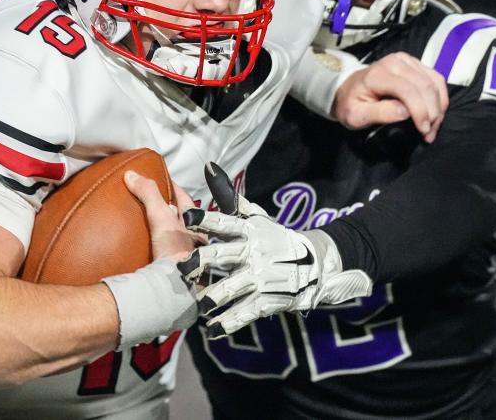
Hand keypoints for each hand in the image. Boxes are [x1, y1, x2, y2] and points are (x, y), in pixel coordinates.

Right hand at [123, 170, 198, 261]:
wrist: (173, 287)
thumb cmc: (175, 252)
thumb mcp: (161, 217)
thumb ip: (148, 194)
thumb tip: (132, 175)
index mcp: (196, 225)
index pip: (185, 199)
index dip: (174, 187)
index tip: (163, 179)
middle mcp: (194, 240)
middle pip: (181, 218)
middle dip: (170, 210)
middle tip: (155, 202)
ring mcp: (185, 256)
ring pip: (175, 236)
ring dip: (164, 230)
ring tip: (149, 224)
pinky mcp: (174, 270)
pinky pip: (164, 254)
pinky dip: (156, 249)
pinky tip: (146, 249)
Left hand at [178, 163, 372, 338]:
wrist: (313, 264)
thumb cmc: (274, 237)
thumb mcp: (255, 216)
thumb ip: (229, 197)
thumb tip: (208, 167)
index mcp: (249, 230)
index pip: (224, 222)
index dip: (205, 219)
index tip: (185, 215)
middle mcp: (254, 253)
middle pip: (224, 256)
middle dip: (202, 261)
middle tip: (182, 266)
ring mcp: (260, 278)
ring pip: (232, 287)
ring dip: (214, 296)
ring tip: (198, 303)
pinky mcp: (266, 300)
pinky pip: (245, 312)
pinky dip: (228, 322)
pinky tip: (212, 329)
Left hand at [332, 52, 447, 141]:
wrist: (348, 88)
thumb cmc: (351, 103)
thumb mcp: (356, 115)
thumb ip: (380, 113)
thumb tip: (405, 113)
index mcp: (379, 74)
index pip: (408, 91)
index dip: (420, 112)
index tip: (423, 131)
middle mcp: (395, 62)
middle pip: (425, 86)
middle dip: (432, 113)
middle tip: (429, 134)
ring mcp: (407, 60)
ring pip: (434, 82)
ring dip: (439, 107)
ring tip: (433, 126)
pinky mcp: (415, 63)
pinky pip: (436, 78)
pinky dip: (440, 97)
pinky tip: (436, 113)